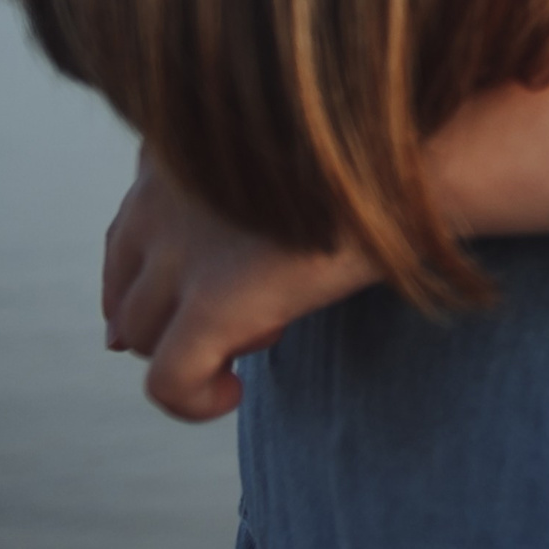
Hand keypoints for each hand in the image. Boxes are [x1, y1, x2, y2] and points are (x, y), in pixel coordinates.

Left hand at [102, 146, 379, 421]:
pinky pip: (167, 382)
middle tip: (243, 320)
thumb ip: (221, 198)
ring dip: (189, 349)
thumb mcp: (276, 156)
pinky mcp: (213, 302)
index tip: (207, 298)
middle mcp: (162, 194)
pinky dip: (192, 401)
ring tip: (262, 335)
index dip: (159, 281)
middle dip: (169, 319)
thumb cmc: (367, 153)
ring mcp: (184, 249)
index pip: (128, 236)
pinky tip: (233, 393)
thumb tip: (154, 289)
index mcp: (177, 146)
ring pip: (139, 336)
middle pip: (125, 291)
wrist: (424, 155)